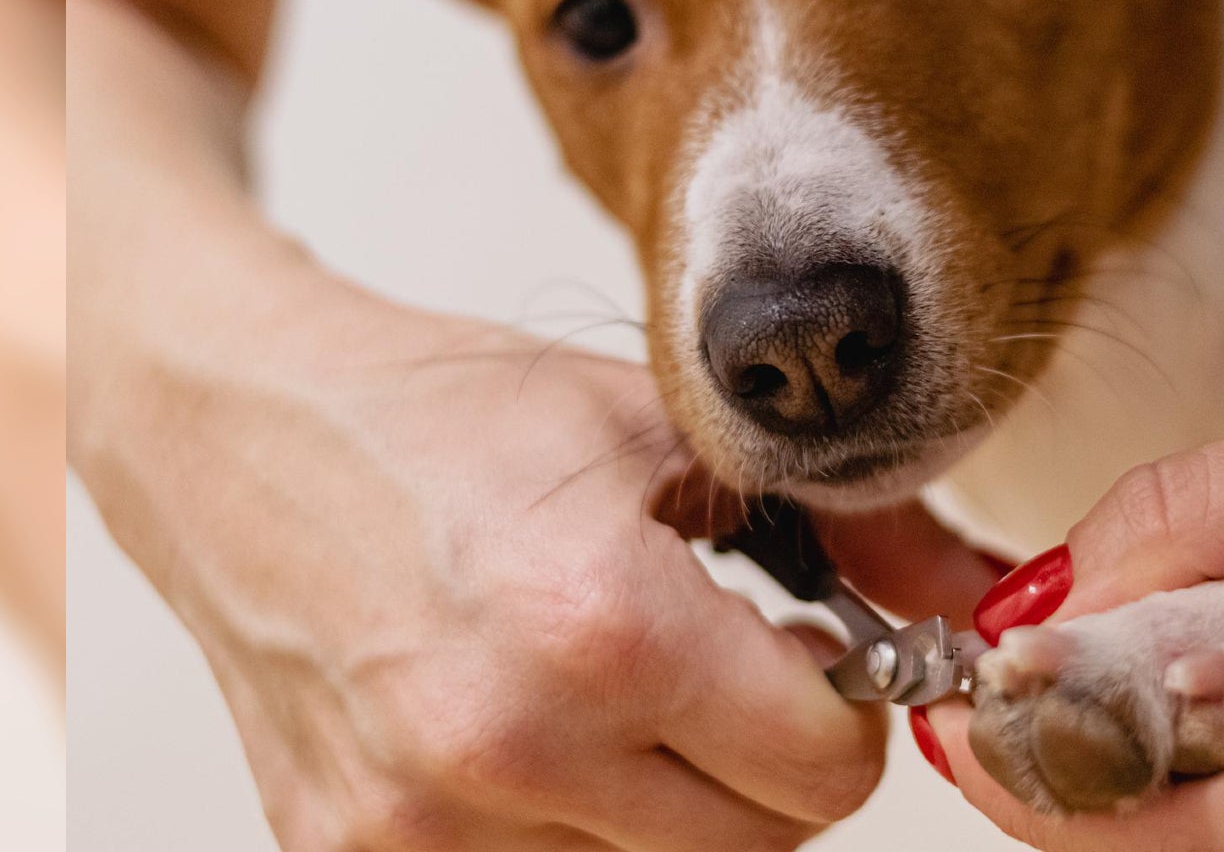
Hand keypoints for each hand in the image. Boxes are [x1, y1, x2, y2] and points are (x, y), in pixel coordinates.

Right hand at [73, 279, 999, 851]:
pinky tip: (540, 724)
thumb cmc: (452, 415)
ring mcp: (419, 821)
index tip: (818, 659)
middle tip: (730, 673)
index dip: (847, 711)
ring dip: (671, 801)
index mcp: (602, 626)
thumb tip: (979, 599)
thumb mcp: (666, 431)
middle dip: (772, 764)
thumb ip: (852, 521)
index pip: (826, 777)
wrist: (244, 432)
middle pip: (755, 848)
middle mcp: (505, 746)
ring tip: (620, 686)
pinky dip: (570, 822)